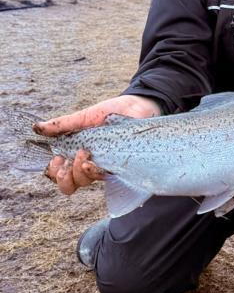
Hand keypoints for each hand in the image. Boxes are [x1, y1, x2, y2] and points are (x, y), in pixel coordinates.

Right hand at [35, 95, 161, 194]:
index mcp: (76, 153)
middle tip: (64, 161)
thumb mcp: (83, 117)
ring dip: (78, 171)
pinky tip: (92, 162)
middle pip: (70, 185)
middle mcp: (88, 164)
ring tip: (83, 154)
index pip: (60, 173)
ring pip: (84, 182)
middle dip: (63, 177)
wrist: (136, 107)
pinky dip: (93, 171)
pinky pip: (103, 176)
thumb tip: (37, 128)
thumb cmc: (109, 112)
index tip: (54, 158)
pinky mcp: (118, 166)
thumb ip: (62, 125)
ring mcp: (103, 166)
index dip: (53, 172)